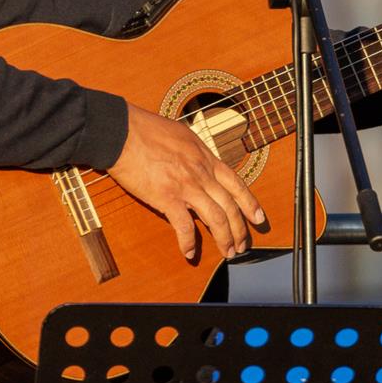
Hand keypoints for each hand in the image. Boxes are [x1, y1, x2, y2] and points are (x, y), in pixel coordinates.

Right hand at [108, 103, 265, 263]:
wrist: (123, 131)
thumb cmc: (147, 130)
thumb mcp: (182, 135)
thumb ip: (195, 152)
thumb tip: (200, 159)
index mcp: (205, 158)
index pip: (236, 184)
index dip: (250, 203)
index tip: (258, 219)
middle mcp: (201, 173)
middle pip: (230, 206)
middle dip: (240, 230)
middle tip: (241, 246)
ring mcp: (186, 186)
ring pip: (216, 218)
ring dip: (224, 239)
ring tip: (227, 253)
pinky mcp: (166, 197)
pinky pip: (184, 226)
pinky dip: (188, 242)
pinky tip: (189, 252)